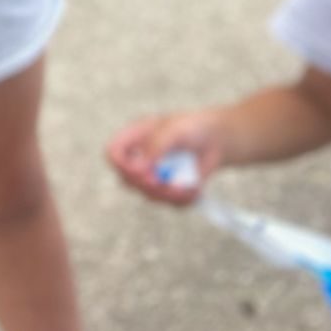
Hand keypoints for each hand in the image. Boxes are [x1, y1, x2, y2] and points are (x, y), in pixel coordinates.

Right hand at [106, 109, 225, 205]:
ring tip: (189, 186)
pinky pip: (171, 203)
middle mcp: (141, 156)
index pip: (113, 153)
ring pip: (150, 195)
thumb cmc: (193, 127)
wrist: (217, 139)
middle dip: (148, 186)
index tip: (142, 172)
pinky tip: (195, 188)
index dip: (122, 165)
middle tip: (167, 183)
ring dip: (171, 195)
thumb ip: (155, 148)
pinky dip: (184, 200)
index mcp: (135, 136)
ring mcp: (155, 173)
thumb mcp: (174, 131)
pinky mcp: (171, 188)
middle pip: (127, 180)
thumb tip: (140, 171)